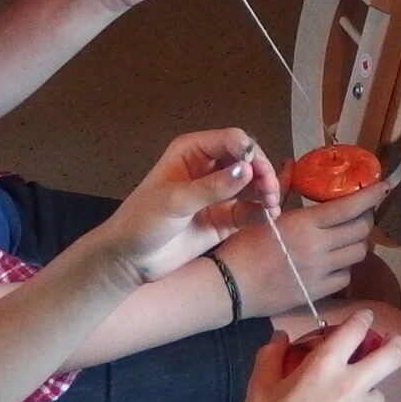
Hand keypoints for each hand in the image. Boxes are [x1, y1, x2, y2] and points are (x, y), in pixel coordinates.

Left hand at [102, 129, 279, 283]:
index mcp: (192, 152)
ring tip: (272, 207)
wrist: (128, 260)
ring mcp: (217, 194)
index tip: (258, 174)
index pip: (232, 140)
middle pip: (247, 160)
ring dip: (266, 192)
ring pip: (253, 184)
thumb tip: (248, 170)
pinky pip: (249, 210)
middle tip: (270, 193)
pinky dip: (262, 212)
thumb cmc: (142, 222)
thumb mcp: (175, 201)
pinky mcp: (223, 218)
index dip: (249, 153)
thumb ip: (212, 187)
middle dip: (262, 173)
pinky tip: (268, 218)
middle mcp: (208, 168)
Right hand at [219, 180, 384, 311]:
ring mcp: (321, 272)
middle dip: (364, 220)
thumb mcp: (264, 215)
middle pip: (361, 230)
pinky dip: (344, 268)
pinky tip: (332, 264)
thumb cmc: (242, 248)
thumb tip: (289, 163)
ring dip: (355, 244)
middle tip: (357, 215)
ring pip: (358, 254)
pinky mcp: (318, 292)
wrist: (228, 288)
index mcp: (306, 223)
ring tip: (344, 240)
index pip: (351, 207)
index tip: (384, 187)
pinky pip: (346, 277)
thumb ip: (284, 191)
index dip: (372, 195)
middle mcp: (320, 247)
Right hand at [221, 310, 400, 401]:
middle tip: (394, 343)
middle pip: (391, 357)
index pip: (356, 329)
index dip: (363, 320)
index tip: (365, 320)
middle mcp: (351, 385)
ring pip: (380, 397)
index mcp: (325, 364)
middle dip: (396, 345)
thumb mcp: (261, 382)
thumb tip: (282, 336)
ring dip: (369, 397)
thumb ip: (273, 353)